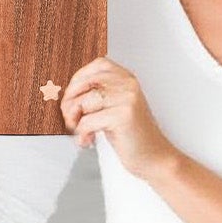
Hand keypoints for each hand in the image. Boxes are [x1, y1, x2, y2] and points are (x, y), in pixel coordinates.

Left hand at [61, 58, 175, 180]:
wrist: (154, 158)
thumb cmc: (133, 135)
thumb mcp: (116, 107)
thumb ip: (99, 94)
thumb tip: (67, 93)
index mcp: (127, 79)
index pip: (97, 65)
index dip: (79, 80)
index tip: (73, 97)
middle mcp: (128, 85)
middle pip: (85, 83)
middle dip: (70, 102)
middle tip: (71, 119)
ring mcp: (126, 99)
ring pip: (83, 102)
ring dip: (75, 120)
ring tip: (82, 132)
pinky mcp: (122, 116)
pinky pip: (87, 122)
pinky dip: (82, 134)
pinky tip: (88, 140)